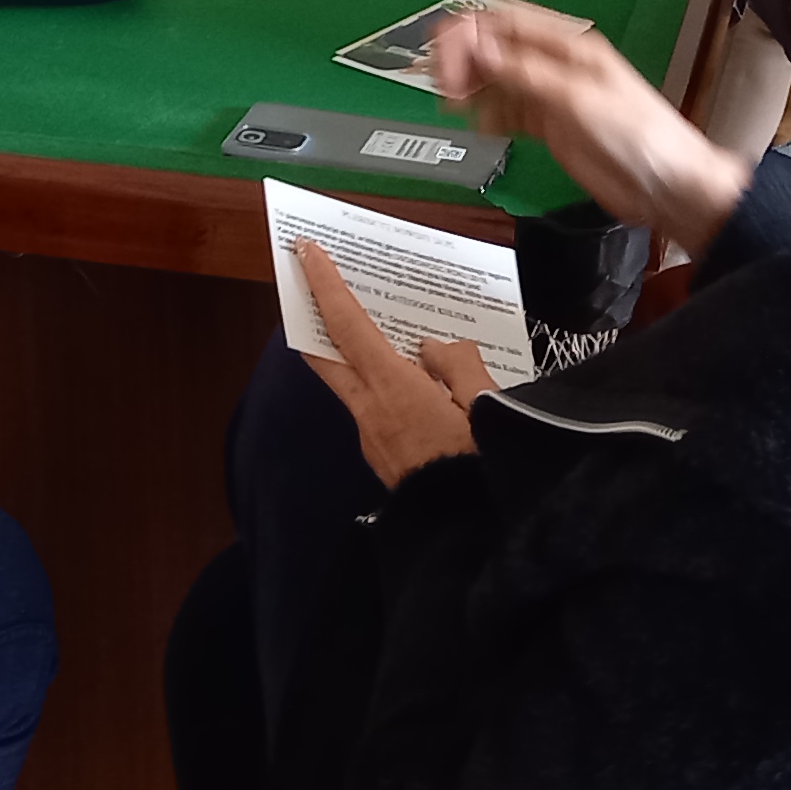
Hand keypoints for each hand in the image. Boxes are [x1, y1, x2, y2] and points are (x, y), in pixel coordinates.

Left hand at [295, 242, 486, 485]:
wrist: (467, 536)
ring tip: (381, 331)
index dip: (325, 285)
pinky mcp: (382, 457)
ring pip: (353, 383)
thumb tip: (434, 348)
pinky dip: (383, 385)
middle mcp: (368, 411)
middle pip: (324, 355)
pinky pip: (376, 407)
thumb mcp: (484, 405)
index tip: (307, 252)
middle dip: (312, 315)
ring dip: (353, 354)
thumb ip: (458, 365)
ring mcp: (370, 437)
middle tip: (306, 281)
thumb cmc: (479, 467)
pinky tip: (414, 385)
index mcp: (392, 389)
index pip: (347, 326)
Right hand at [425, 1, 748, 256]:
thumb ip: (525, 73)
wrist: (667, 188)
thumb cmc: (641, 137)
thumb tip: (479, 48)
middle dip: (464, 59)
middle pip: (496, 48)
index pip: (507, 21)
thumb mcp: (577, 99)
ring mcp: (551, 96)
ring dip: (471, 86)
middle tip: (442, 83)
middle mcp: (556, 65)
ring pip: (496, 79)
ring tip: (451, 103)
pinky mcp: (549, 126)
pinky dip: (487, 113)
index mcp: (570, 46)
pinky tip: (476, 123)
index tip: (443, 53)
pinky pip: (507, 110)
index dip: (470, 32)